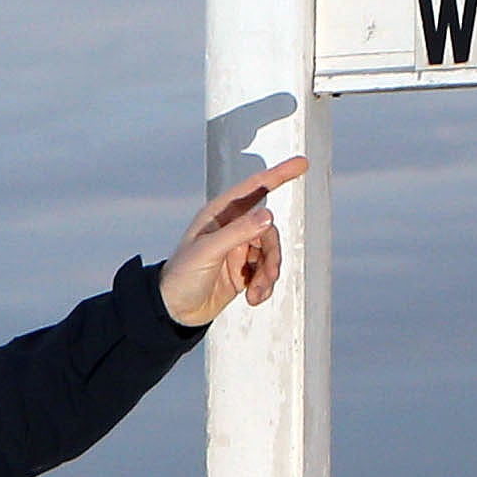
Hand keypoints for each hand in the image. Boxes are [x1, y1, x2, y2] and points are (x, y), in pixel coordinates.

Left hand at [158, 156, 307, 327]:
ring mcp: (238, 249)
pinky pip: (266, 272)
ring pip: (271, 253)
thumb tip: (269, 215)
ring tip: (256, 291)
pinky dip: (265, 286)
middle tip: (266, 275)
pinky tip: (254, 297)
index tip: (301, 164)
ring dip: (268, 273)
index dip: (279, 174)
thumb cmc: (181, 276)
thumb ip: (239, 232)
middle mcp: (232, 228)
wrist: (174, 312)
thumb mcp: (208, 251)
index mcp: (220, 214)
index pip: (255, 188)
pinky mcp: (243, 270)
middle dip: (272, 254)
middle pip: (269, 230)